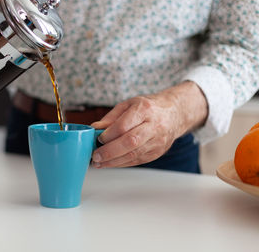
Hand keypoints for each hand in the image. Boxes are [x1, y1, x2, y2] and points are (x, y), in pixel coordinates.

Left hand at [91, 81, 207, 167]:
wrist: (174, 114)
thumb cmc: (148, 108)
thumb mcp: (128, 105)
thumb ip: (111, 118)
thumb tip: (94, 129)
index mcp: (144, 110)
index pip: (125, 125)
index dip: (109, 134)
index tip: (98, 138)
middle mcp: (153, 126)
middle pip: (130, 142)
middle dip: (110, 151)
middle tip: (95, 156)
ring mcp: (157, 141)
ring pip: (133, 155)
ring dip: (113, 161)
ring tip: (98, 163)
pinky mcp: (156, 153)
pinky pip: (136, 160)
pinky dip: (121, 163)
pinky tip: (109, 163)